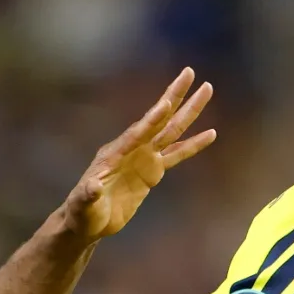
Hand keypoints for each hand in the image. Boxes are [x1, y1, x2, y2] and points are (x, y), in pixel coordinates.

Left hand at [61, 68, 215, 240]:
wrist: (89, 221)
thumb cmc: (82, 211)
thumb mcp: (83, 204)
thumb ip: (88, 195)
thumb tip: (93, 187)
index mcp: (116, 152)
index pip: (137, 133)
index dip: (152, 120)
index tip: (166, 103)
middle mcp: (133, 148)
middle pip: (159, 119)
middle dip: (175, 96)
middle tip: (190, 73)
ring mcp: (145, 157)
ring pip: (172, 130)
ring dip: (189, 111)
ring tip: (207, 90)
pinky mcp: (153, 171)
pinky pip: (177, 154)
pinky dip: (194, 144)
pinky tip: (211, 133)